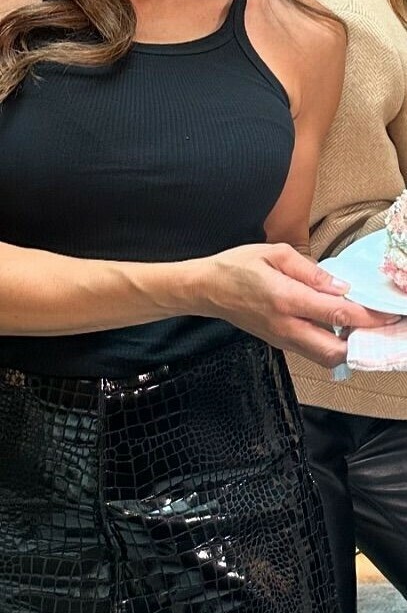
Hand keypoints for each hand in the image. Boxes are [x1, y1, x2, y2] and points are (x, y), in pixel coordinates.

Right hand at [196, 241, 397, 367]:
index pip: (337, 315)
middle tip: (379, 327)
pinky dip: (333, 346)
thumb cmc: (238, 266)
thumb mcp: (274, 253)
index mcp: (286, 298)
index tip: (389, 315)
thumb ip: (311, 271)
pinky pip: (313, 352)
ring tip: (364, 329)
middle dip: (362, 344)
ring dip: (348, 348)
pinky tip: (342, 330)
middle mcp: (286, 325)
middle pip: (334, 352)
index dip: (368, 317)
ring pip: (325, 358)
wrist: (206, 289)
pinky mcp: (280, 344)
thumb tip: (341, 287)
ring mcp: (282, 339)